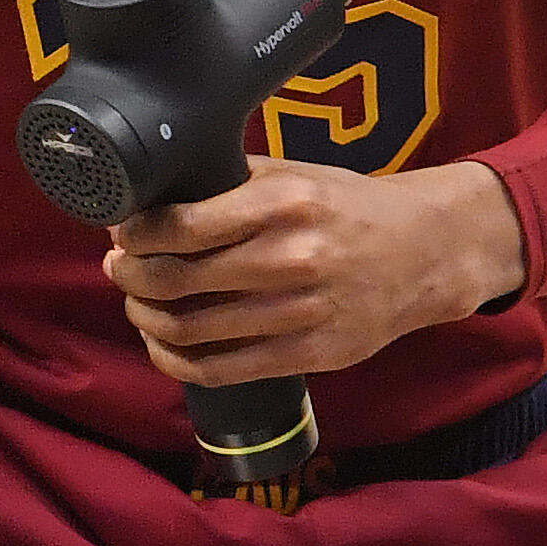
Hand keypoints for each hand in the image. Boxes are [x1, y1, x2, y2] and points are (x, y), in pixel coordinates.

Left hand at [105, 157, 525, 385]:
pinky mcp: (311, 354)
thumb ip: (228, 182)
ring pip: (192, 328)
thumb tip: (150, 199)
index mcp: (285, 204)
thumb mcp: (294, 177)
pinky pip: (222, 369)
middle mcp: (293, 258)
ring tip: (137, 304)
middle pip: (178, 280)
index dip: (136, 237)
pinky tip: (162, 345)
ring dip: (147, 318)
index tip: (121, 236)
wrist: (427, 253)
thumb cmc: (349, 209)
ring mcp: (303, 312)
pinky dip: (177, 361)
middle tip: (119, 270)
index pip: (182, 226)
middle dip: (131, 277)